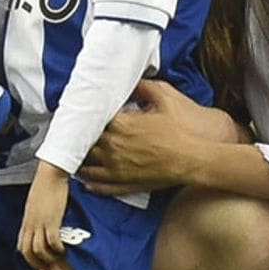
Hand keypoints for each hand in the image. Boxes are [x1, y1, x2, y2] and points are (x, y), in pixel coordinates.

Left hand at [18, 164, 69, 269]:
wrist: (50, 174)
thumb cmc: (45, 185)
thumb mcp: (36, 204)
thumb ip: (36, 215)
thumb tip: (41, 223)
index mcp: (26, 221)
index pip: (21, 246)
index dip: (28, 258)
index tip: (38, 262)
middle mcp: (30, 224)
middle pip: (27, 252)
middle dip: (37, 263)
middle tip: (48, 267)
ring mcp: (40, 223)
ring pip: (38, 250)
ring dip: (48, 258)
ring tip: (58, 258)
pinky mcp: (51, 220)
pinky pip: (52, 241)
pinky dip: (57, 249)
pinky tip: (64, 250)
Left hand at [78, 79, 242, 195]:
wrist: (194, 159)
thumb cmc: (180, 129)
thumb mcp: (164, 97)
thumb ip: (143, 86)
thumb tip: (130, 83)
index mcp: (120, 124)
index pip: (93, 119)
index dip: (87, 116)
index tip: (82, 113)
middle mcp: (113, 147)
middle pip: (86, 143)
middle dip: (81, 139)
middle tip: (74, 135)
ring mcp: (117, 168)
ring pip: (89, 167)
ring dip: (81, 162)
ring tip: (76, 157)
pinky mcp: (126, 184)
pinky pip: (102, 185)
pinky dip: (91, 183)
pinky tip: (86, 180)